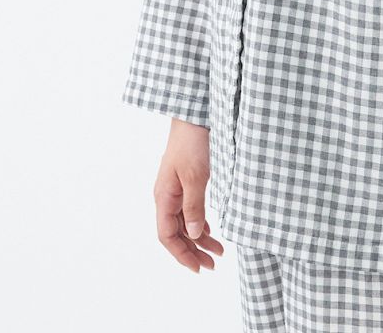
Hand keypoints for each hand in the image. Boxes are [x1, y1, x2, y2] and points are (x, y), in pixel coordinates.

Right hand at [153, 117, 224, 271]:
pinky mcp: (186, 180)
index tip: (198, 268)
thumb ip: (194, 206)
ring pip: (185, 222)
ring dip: (200, 238)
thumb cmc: (192, 142)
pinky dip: (200, 222)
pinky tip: (211, 229)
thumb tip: (196, 234)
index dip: (181, 254)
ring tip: (218, 251)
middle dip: (193, 251)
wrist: (194, 115)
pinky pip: (190, 209)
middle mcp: (167, 196)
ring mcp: (176, 188)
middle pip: (177, 233)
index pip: (167, 236)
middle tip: (213, 264)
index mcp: (164, 197)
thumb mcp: (196, 176)